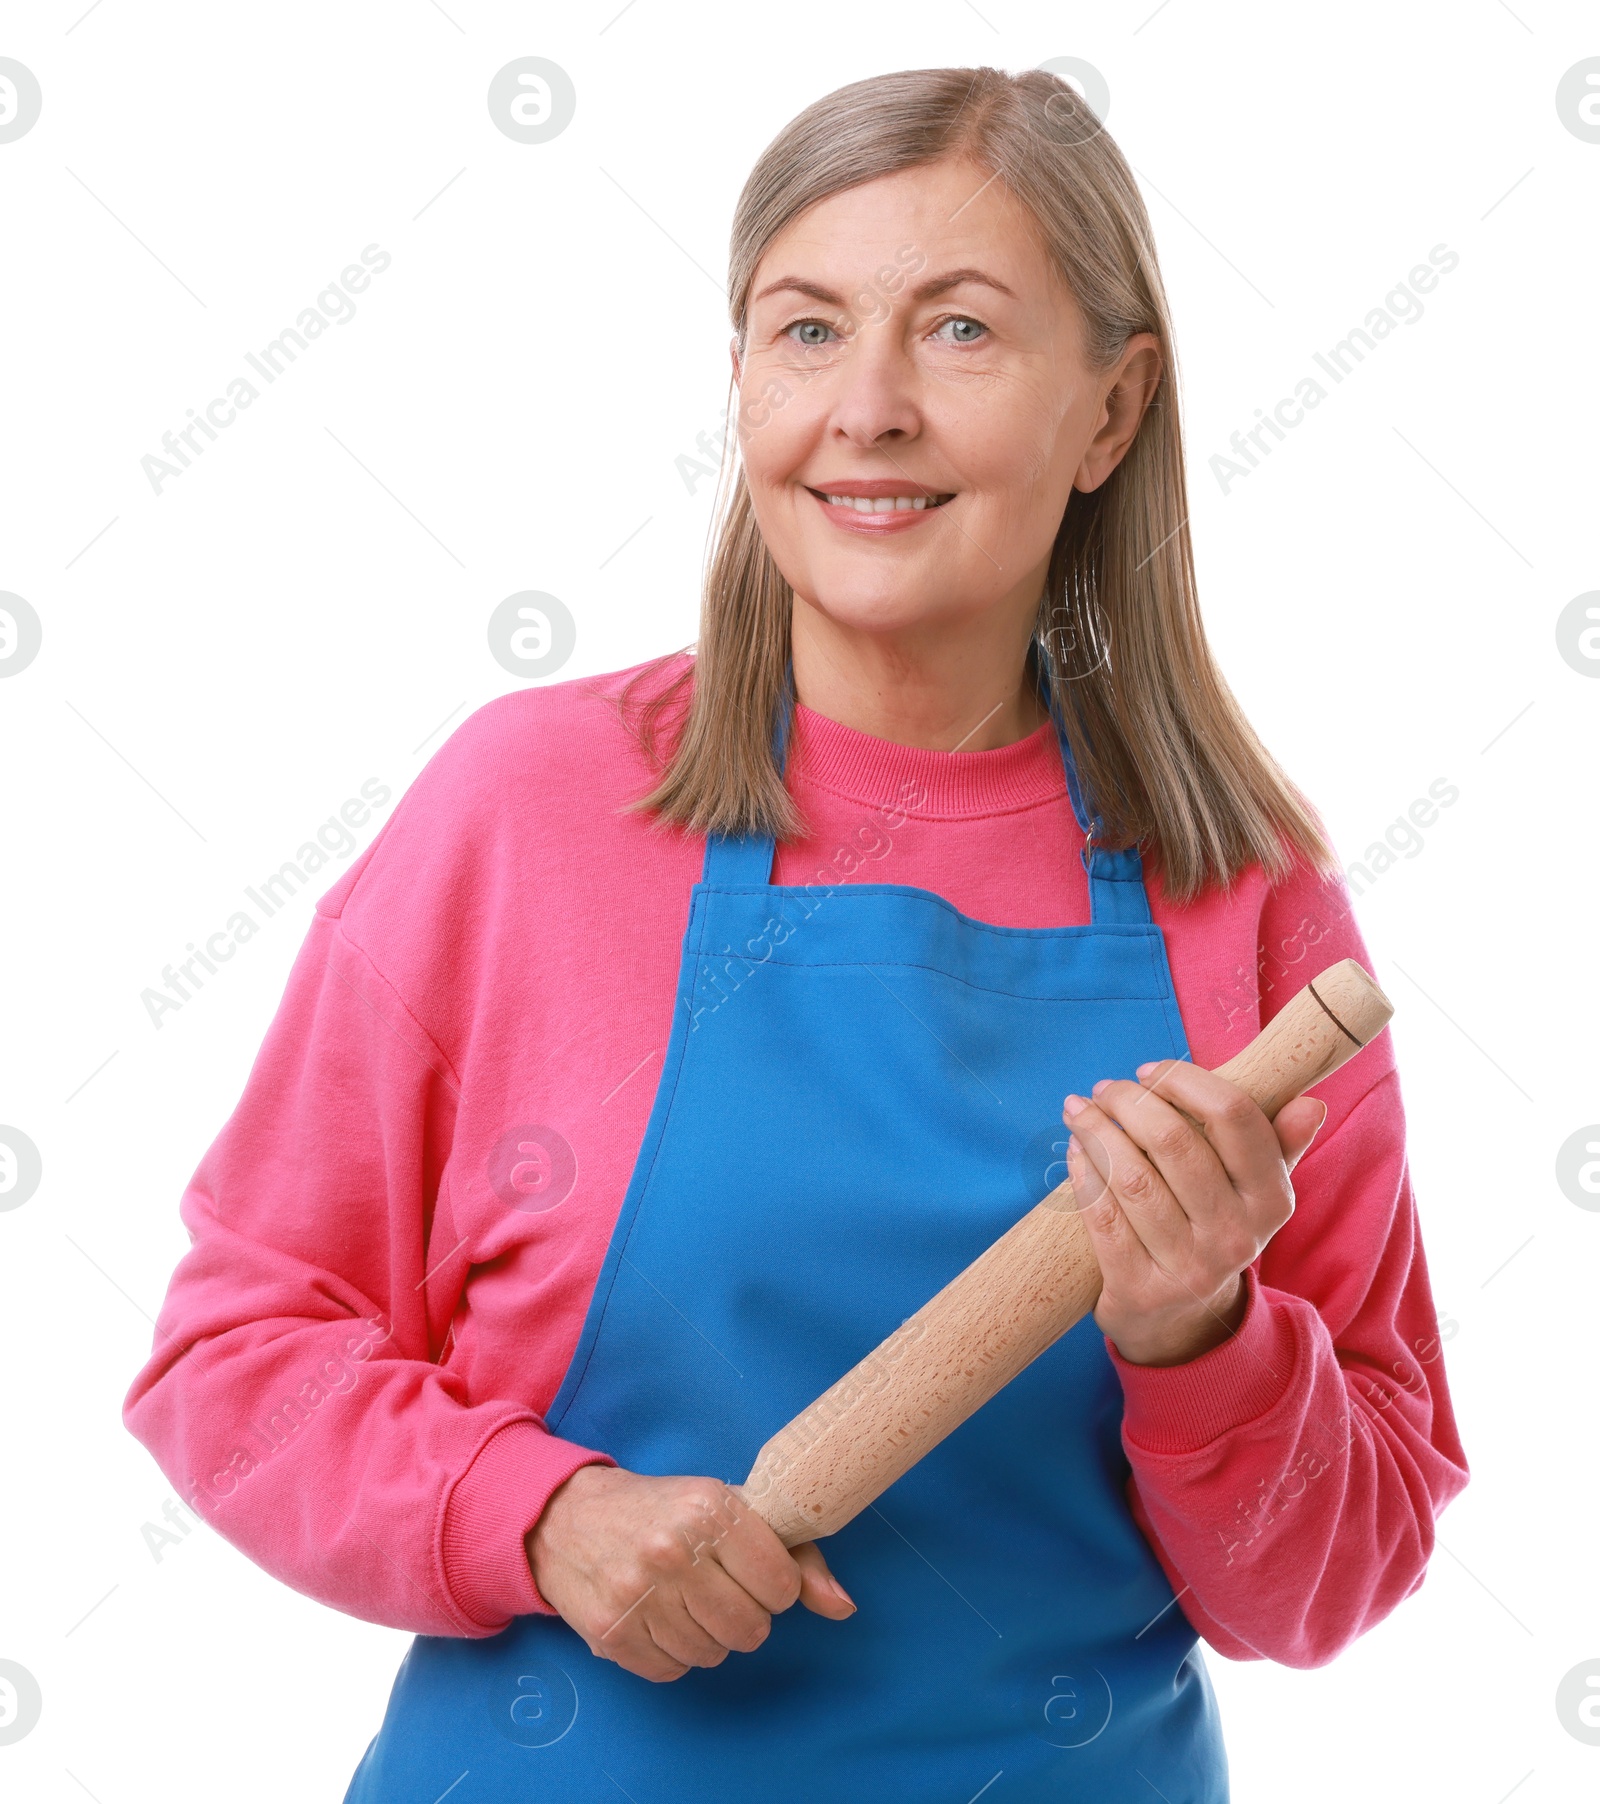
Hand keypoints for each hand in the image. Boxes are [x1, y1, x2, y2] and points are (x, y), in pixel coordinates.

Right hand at [525, 1464, 855, 1682]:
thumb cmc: (662, 1510)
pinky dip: (674, 1652)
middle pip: (751, 1629)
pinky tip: (659, 1616)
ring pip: (714, 1654)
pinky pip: (674, 1670)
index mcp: (710, 1509)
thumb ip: (795, 1554)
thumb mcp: (729, 1507)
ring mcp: (639, 1595)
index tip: (753, 1572)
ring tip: (685, 1598)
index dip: (774, 1585)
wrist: (568, 1518)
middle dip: (744, 1614)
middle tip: (718, 1588)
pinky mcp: (612, 1634)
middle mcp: (673, 1551)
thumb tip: (843, 1606)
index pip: (782, 1585)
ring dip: (708, 1634)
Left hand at [1061, 1059, 1326, 1366]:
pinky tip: (1075, 1150)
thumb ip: (1279, 1144)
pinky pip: (1103, 1216)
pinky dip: (1084, 1173)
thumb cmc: (1213, 1228)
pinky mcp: (1139, 1290)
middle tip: (1105, 1089)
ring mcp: (1188, 1268)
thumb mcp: (1255, 1194)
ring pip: (1132, 1177)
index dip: (1185, 1081)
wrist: (1183, 1322)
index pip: (1235, 1117)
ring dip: (1097, 1131)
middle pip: (1174, 1142)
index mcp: (1272, 1201)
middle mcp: (1236, 1237)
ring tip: (1079, 1111)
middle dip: (1130, 1102)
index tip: (1150, 1071)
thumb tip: (1310, 1103)